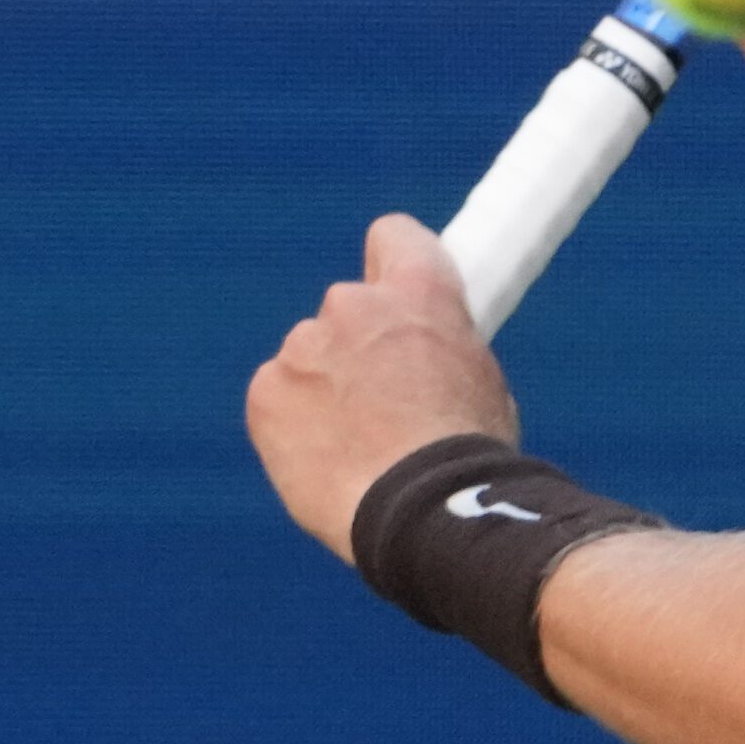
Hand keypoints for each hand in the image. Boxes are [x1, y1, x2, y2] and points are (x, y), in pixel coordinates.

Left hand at [246, 213, 519, 563]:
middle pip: (347, 308)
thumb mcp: (478, 377)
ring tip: (356, 446)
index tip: (395, 297)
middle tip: (383, 401)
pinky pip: (276, 398)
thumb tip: (425, 360)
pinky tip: (324, 461)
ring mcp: (302, 346)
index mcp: (419, 289)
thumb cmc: (465, 454)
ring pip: (308, 358)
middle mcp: (354, 303)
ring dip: (324, 387)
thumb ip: (439, 346)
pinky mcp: (266, 392)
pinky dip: (293, 424)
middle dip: (358, 345)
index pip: (392, 234)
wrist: (417, 509)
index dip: (393, 263)